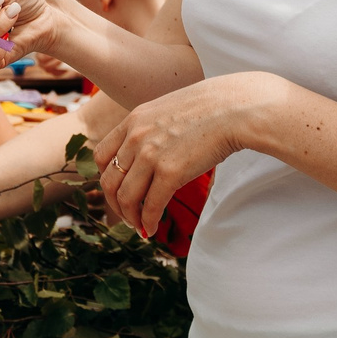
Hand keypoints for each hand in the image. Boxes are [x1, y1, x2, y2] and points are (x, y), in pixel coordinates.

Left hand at [89, 72, 267, 235]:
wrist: (234, 108)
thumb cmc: (210, 108)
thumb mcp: (168, 110)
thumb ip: (151, 128)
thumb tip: (149, 152)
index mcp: (134, 120)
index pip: (101, 156)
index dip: (106, 178)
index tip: (117, 191)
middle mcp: (136, 137)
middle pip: (109, 181)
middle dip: (114, 204)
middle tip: (127, 216)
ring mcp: (151, 155)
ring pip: (126, 198)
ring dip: (131, 218)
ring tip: (140, 226)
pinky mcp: (171, 172)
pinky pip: (150, 206)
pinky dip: (147, 222)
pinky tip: (152, 229)